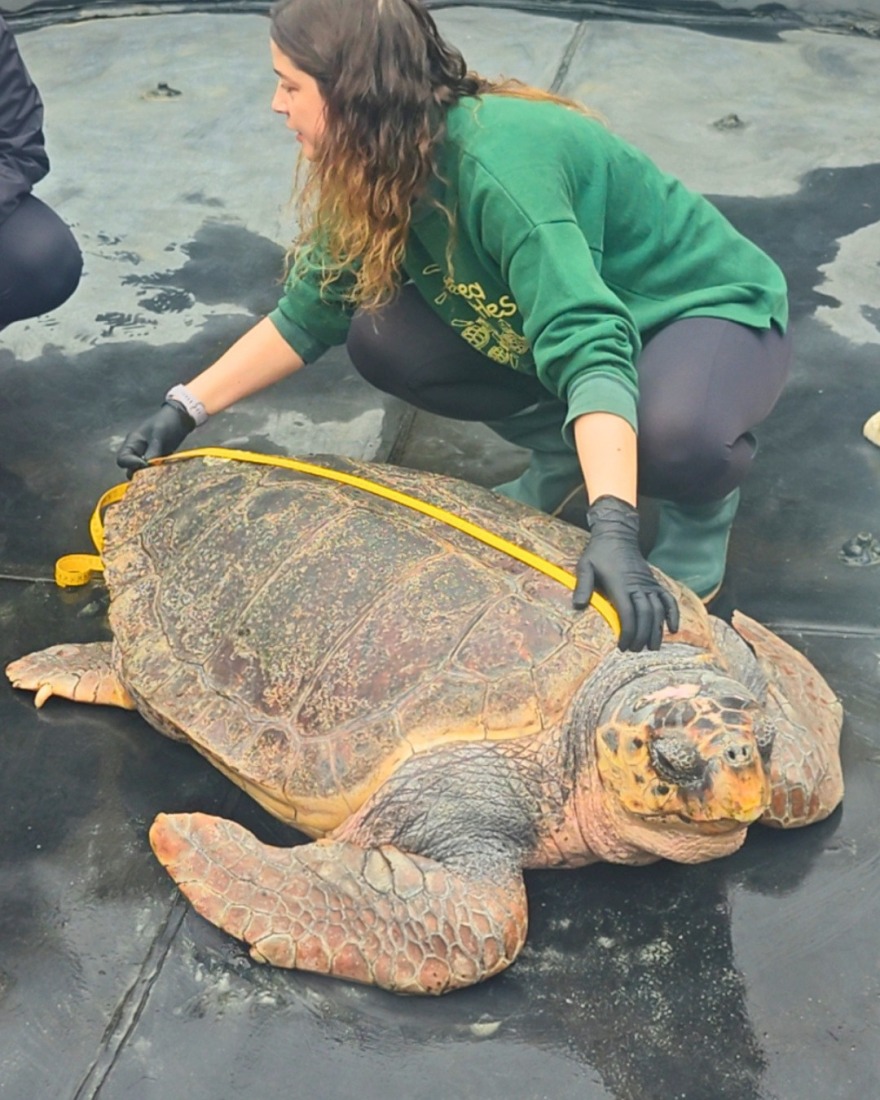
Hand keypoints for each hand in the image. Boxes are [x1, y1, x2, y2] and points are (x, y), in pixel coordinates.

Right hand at [116, 400, 193, 475]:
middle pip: (130, 469)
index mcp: (132, 443)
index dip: (131, 464)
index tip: (146, 464)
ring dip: (150, 475)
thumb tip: (147, 466)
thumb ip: (153, 450)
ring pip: (142, 472)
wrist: (180, 419)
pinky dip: (158, 473)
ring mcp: (147, 457)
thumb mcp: (159, 435)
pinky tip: (166, 473)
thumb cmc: (167, 422)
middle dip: (140, 473)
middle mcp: (137, 452)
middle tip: (154, 473)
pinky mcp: (157, 460)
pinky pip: (154, 471)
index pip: (122, 459)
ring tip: (161, 474)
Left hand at [573, 495, 679, 651]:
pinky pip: (668, 599)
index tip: (623, 646)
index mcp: (620, 584)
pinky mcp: (654, 582)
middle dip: (642, 636)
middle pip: (645, 615)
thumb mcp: (585, 566)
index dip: (628, 633)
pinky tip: (672, 628)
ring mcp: (648, 584)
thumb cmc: (598, 553)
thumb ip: (583, 586)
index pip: (628, 614)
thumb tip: (577, 606)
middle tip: (635, 651)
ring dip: (657, 630)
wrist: (617, 535)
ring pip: (658, 610)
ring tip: (652, 647)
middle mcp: (637, 585)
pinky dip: (673, 613)